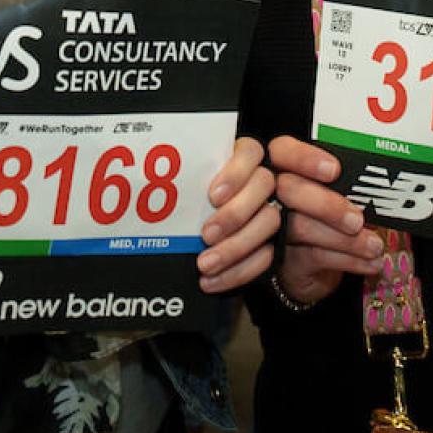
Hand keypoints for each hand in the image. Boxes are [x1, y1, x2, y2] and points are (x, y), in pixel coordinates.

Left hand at [197, 137, 279, 292]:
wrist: (203, 236)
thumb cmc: (192, 198)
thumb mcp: (191, 183)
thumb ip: (189, 179)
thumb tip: (156, 184)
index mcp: (244, 156)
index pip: (250, 152)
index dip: (235, 173)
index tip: (213, 196)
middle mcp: (263, 177)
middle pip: (264, 185)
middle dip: (234, 213)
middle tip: (206, 234)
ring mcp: (274, 207)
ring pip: (269, 221)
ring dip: (235, 246)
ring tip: (205, 263)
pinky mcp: (276, 240)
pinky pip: (266, 256)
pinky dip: (238, 271)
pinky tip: (213, 280)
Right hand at [269, 135, 384, 304]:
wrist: (315, 266)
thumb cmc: (329, 218)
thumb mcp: (335, 195)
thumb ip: (345, 184)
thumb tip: (378, 186)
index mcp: (285, 169)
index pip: (282, 151)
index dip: (304, 158)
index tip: (334, 169)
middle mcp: (273, 195)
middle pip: (288, 189)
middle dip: (326, 204)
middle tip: (357, 220)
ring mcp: (275, 228)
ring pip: (301, 226)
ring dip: (345, 239)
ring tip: (374, 246)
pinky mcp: (284, 260)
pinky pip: (314, 256)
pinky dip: (349, 259)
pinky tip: (371, 262)